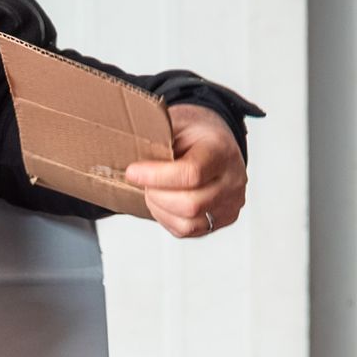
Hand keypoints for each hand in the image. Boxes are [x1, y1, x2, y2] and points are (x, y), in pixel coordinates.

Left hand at [122, 103, 246, 239]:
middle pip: (190, 204)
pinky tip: (164, 203)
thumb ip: (157, 140)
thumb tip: (124, 153)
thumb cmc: (196, 134)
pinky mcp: (222, 220)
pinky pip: (189, 231)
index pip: (192, 173)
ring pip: (188, 223)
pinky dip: (168, 219)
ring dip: (160, 209)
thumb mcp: (177, 125)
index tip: (132, 172)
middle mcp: (232, 180)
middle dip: (156, 195)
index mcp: (221, 151)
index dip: (156, 176)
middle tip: (143, 182)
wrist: (217, 142)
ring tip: (153, 191)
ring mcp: (230, 204)